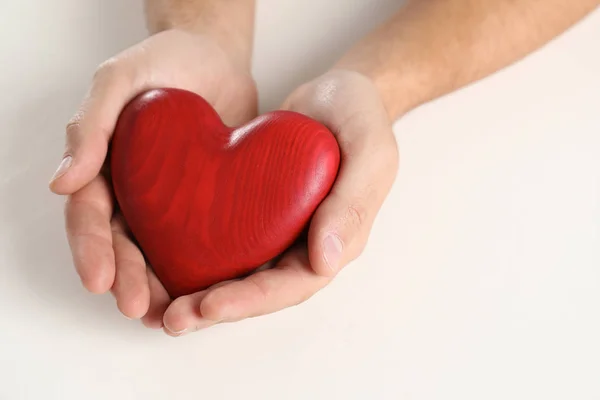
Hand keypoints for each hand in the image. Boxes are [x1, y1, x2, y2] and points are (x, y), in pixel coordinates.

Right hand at [49, 29, 256, 327]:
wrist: (217, 59)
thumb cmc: (164, 62)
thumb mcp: (121, 78)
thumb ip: (92, 123)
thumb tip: (61, 183)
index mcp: (106, 168)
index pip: (91, 215)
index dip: (91, 250)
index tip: (99, 281)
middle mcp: (134, 192)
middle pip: (124, 244)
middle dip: (127, 278)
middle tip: (139, 308)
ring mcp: (171, 202)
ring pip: (160, 252)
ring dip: (160, 286)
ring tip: (170, 316)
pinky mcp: (207, 204)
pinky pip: (203, 240)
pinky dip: (202, 268)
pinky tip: (211, 291)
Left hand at [160, 70, 398, 334]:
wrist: (337, 95)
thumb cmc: (361, 116)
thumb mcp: (369, 150)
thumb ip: (353, 203)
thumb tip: (325, 262)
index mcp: (338, 239)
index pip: (296, 283)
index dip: (254, 298)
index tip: (210, 304)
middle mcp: (307, 244)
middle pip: (262, 289)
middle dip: (218, 308)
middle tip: (174, 319)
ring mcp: (281, 230)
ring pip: (241, 273)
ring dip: (203, 294)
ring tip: (162, 308)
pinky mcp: (257, 213)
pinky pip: (228, 242)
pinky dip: (199, 257)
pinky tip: (165, 264)